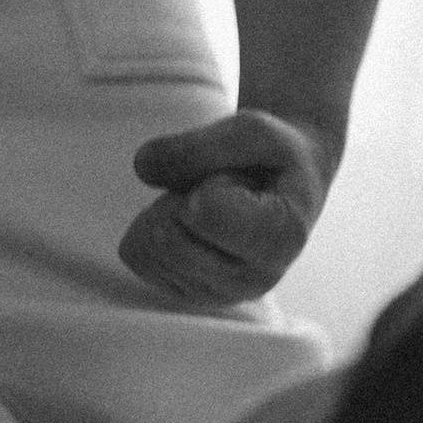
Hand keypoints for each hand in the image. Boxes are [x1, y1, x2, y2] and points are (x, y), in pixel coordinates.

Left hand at [121, 107, 333, 307]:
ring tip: (206, 204)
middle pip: (167, 236)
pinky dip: (151, 228)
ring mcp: (219, 294)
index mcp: (281, 237)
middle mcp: (253, 280)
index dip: (205, 180)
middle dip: (179, 197)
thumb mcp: (252, 128)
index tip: (237, 177)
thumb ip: (200, 145)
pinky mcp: (188, 294)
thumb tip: (143, 166)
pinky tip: (188, 223)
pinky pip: (136, 256)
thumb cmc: (274, 157)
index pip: (202, 211)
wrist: (286, 184)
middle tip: (215, 187)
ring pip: (147, 248)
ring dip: (166, 211)